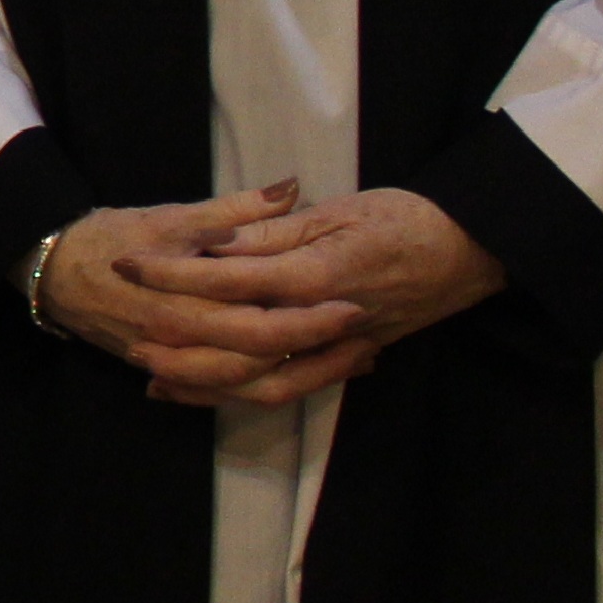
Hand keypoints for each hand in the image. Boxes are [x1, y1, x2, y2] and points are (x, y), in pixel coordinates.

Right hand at [33, 183, 345, 400]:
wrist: (53, 271)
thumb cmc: (113, 238)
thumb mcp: (173, 217)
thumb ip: (236, 211)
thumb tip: (290, 188)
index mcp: (183, 308)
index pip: (260, 328)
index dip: (310, 323)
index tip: (354, 306)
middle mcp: (182, 346)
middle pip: (263, 369)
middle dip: (319, 358)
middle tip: (366, 336)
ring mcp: (175, 364)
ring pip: (248, 391)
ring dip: (303, 380)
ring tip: (350, 360)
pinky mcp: (171, 371)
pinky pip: (226, 394)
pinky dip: (267, 389)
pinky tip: (306, 376)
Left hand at [117, 187, 504, 408]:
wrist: (473, 249)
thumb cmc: (406, 217)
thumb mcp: (337, 209)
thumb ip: (271, 229)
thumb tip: (212, 241)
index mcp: (317, 272)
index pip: (228, 279)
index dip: (174, 274)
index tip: (128, 265)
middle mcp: (325, 319)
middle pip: (237, 345)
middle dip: (179, 344)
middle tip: (128, 337)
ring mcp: (340, 347)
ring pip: (262, 381)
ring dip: (206, 384)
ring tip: (155, 378)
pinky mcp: (349, 359)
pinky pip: (291, 388)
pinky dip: (246, 394)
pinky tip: (209, 391)